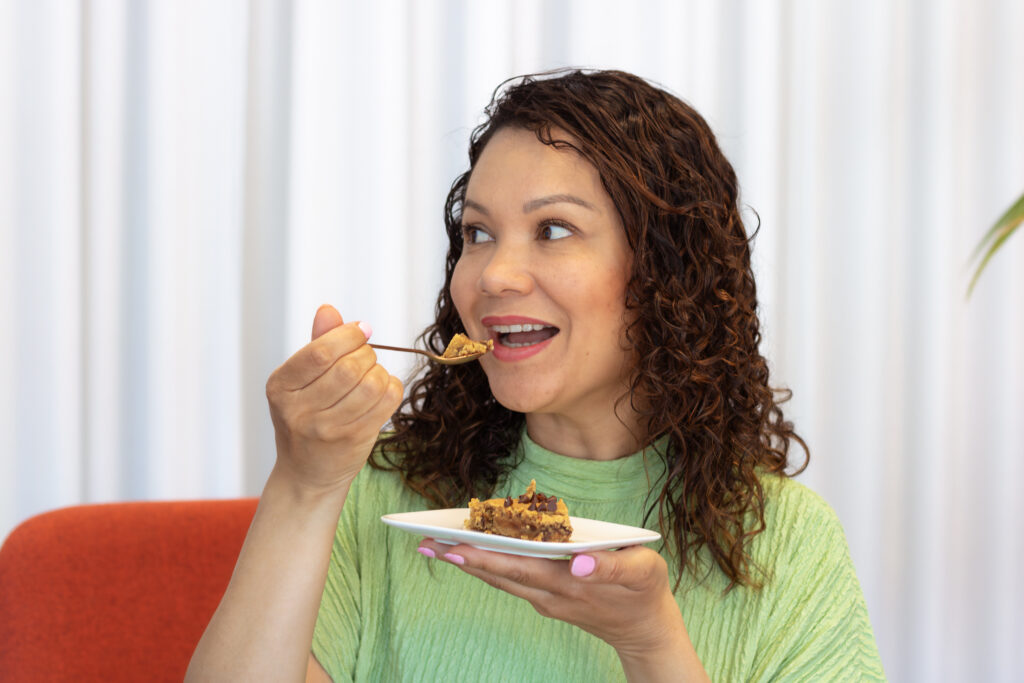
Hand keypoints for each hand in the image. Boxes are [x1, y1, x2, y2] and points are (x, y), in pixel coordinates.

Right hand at [265, 304, 402, 494]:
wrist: (306, 473)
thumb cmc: (305, 417)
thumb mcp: (299, 380)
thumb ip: (316, 343)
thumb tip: (329, 310)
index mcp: (280, 387)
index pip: (321, 352)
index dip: (348, 335)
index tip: (362, 330)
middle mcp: (299, 410)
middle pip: (349, 367)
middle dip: (366, 354)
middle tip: (365, 356)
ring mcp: (327, 429)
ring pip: (372, 384)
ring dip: (379, 371)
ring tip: (370, 375)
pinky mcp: (354, 441)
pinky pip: (387, 401)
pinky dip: (391, 387)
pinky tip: (380, 390)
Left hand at [416, 540, 690, 658]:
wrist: (647, 630)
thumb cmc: (645, 590)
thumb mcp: (642, 572)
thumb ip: (612, 567)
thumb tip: (581, 563)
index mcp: (570, 584)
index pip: (518, 568)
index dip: (485, 558)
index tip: (454, 548)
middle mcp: (551, 594)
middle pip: (499, 575)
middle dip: (462, 559)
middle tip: (425, 543)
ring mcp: (547, 600)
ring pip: (501, 580)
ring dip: (468, 564)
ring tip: (435, 546)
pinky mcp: (548, 599)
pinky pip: (512, 581)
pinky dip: (489, 567)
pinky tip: (472, 553)